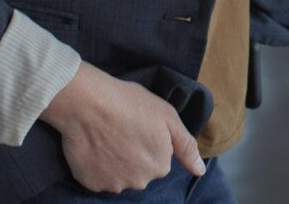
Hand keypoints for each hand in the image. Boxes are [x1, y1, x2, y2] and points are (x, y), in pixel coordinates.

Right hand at [40, 63, 205, 192]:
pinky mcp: (90, 183)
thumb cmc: (130, 103)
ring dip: (115, 162)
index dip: (149, 140)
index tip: (138, 125)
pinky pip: (97, 177)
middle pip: (140, 171)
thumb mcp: (168, 117)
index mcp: (160, 166)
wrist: (88, 103)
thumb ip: (186, 147)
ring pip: (119, 175)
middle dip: (134, 155)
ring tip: (107, 137)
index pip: (159, 159)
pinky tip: (94, 146)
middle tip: (122, 130)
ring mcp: (113, 184)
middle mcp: (139, 182)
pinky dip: (96, 165)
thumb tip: (200, 171)